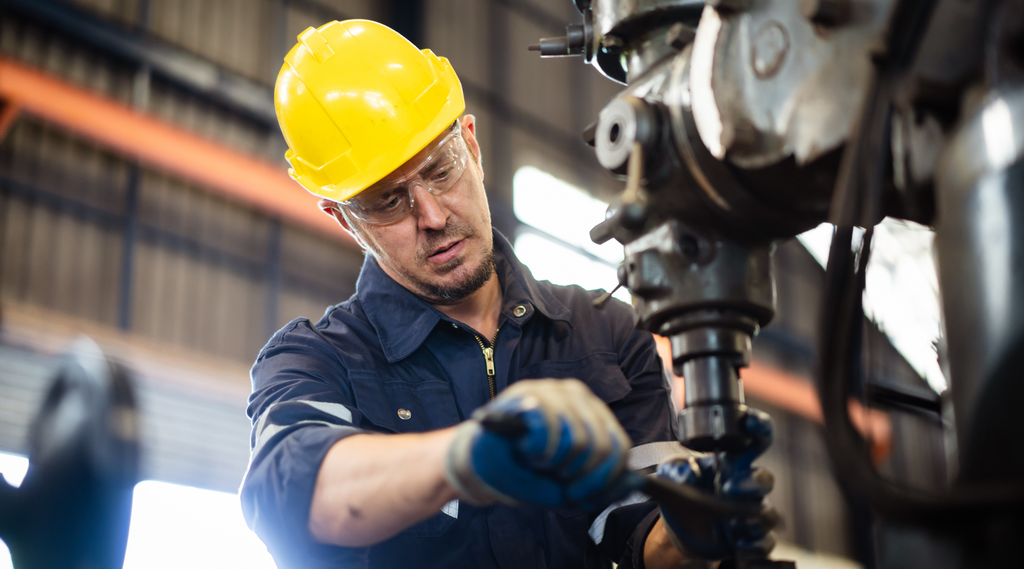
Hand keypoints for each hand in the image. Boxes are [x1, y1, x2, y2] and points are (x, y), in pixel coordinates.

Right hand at [444, 378, 637, 509]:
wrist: (483, 464)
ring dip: (554, 464)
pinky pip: (549, 432)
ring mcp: (554, 391)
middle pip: (602, 446)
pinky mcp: (529, 394)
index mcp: (594, 414)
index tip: (579, 495)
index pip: (619, 448)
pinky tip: (528, 452)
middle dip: (578, 476)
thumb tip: (637, 480)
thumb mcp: (569, 489)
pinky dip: (538, 452)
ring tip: (538, 461)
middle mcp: (579, 396)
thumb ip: (603, 487)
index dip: (604, 480)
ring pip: (578, 440)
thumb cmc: (527, 473)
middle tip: (554, 477)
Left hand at [655, 409, 777, 560]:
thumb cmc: (682, 490)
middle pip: (766, 479)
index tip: (750, 421)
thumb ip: (674, 469)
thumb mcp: (670, 474)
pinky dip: (756, 544)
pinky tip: (740, 543)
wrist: (678, 527)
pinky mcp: (749, 538)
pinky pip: (766, 542)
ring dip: (755, 518)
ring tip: (734, 522)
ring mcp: (750, 513)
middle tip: (727, 488)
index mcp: (731, 461)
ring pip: (769, 513)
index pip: (756, 439)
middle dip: (754, 482)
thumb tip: (686, 473)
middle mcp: (745, 485)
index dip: (760, 426)